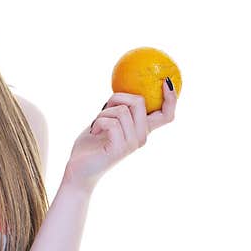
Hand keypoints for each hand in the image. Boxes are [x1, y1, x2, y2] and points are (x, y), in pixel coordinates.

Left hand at [62, 78, 177, 193]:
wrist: (79, 169)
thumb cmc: (91, 143)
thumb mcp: (107, 121)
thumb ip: (118, 109)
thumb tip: (123, 89)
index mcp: (142, 131)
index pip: (166, 115)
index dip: (171, 98)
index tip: (166, 81)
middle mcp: (142, 138)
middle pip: (140, 102)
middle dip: (118, 97)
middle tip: (104, 108)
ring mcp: (132, 144)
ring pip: (122, 110)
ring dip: (103, 113)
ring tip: (96, 124)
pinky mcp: (119, 149)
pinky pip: (111, 122)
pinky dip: (98, 122)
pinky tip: (93, 132)